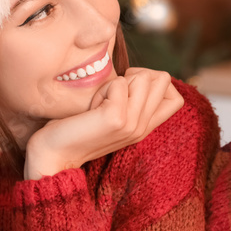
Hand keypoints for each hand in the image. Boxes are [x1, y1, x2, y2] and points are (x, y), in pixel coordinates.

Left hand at [23, 68, 183, 179]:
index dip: (156, 82)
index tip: (129, 88)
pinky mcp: (116, 120)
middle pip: (162, 79)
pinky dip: (103, 89)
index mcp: (145, 127)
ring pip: (144, 78)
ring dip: (117, 82)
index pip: (177, 98)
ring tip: (100, 102)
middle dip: (136, 76)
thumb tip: (142, 74)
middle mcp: (143, 127)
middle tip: (112, 94)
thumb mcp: (113, 116)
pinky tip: (91, 108)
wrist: (53, 156)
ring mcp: (132, 125)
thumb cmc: (77, 128)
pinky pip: (119, 84)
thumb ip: (131, 101)